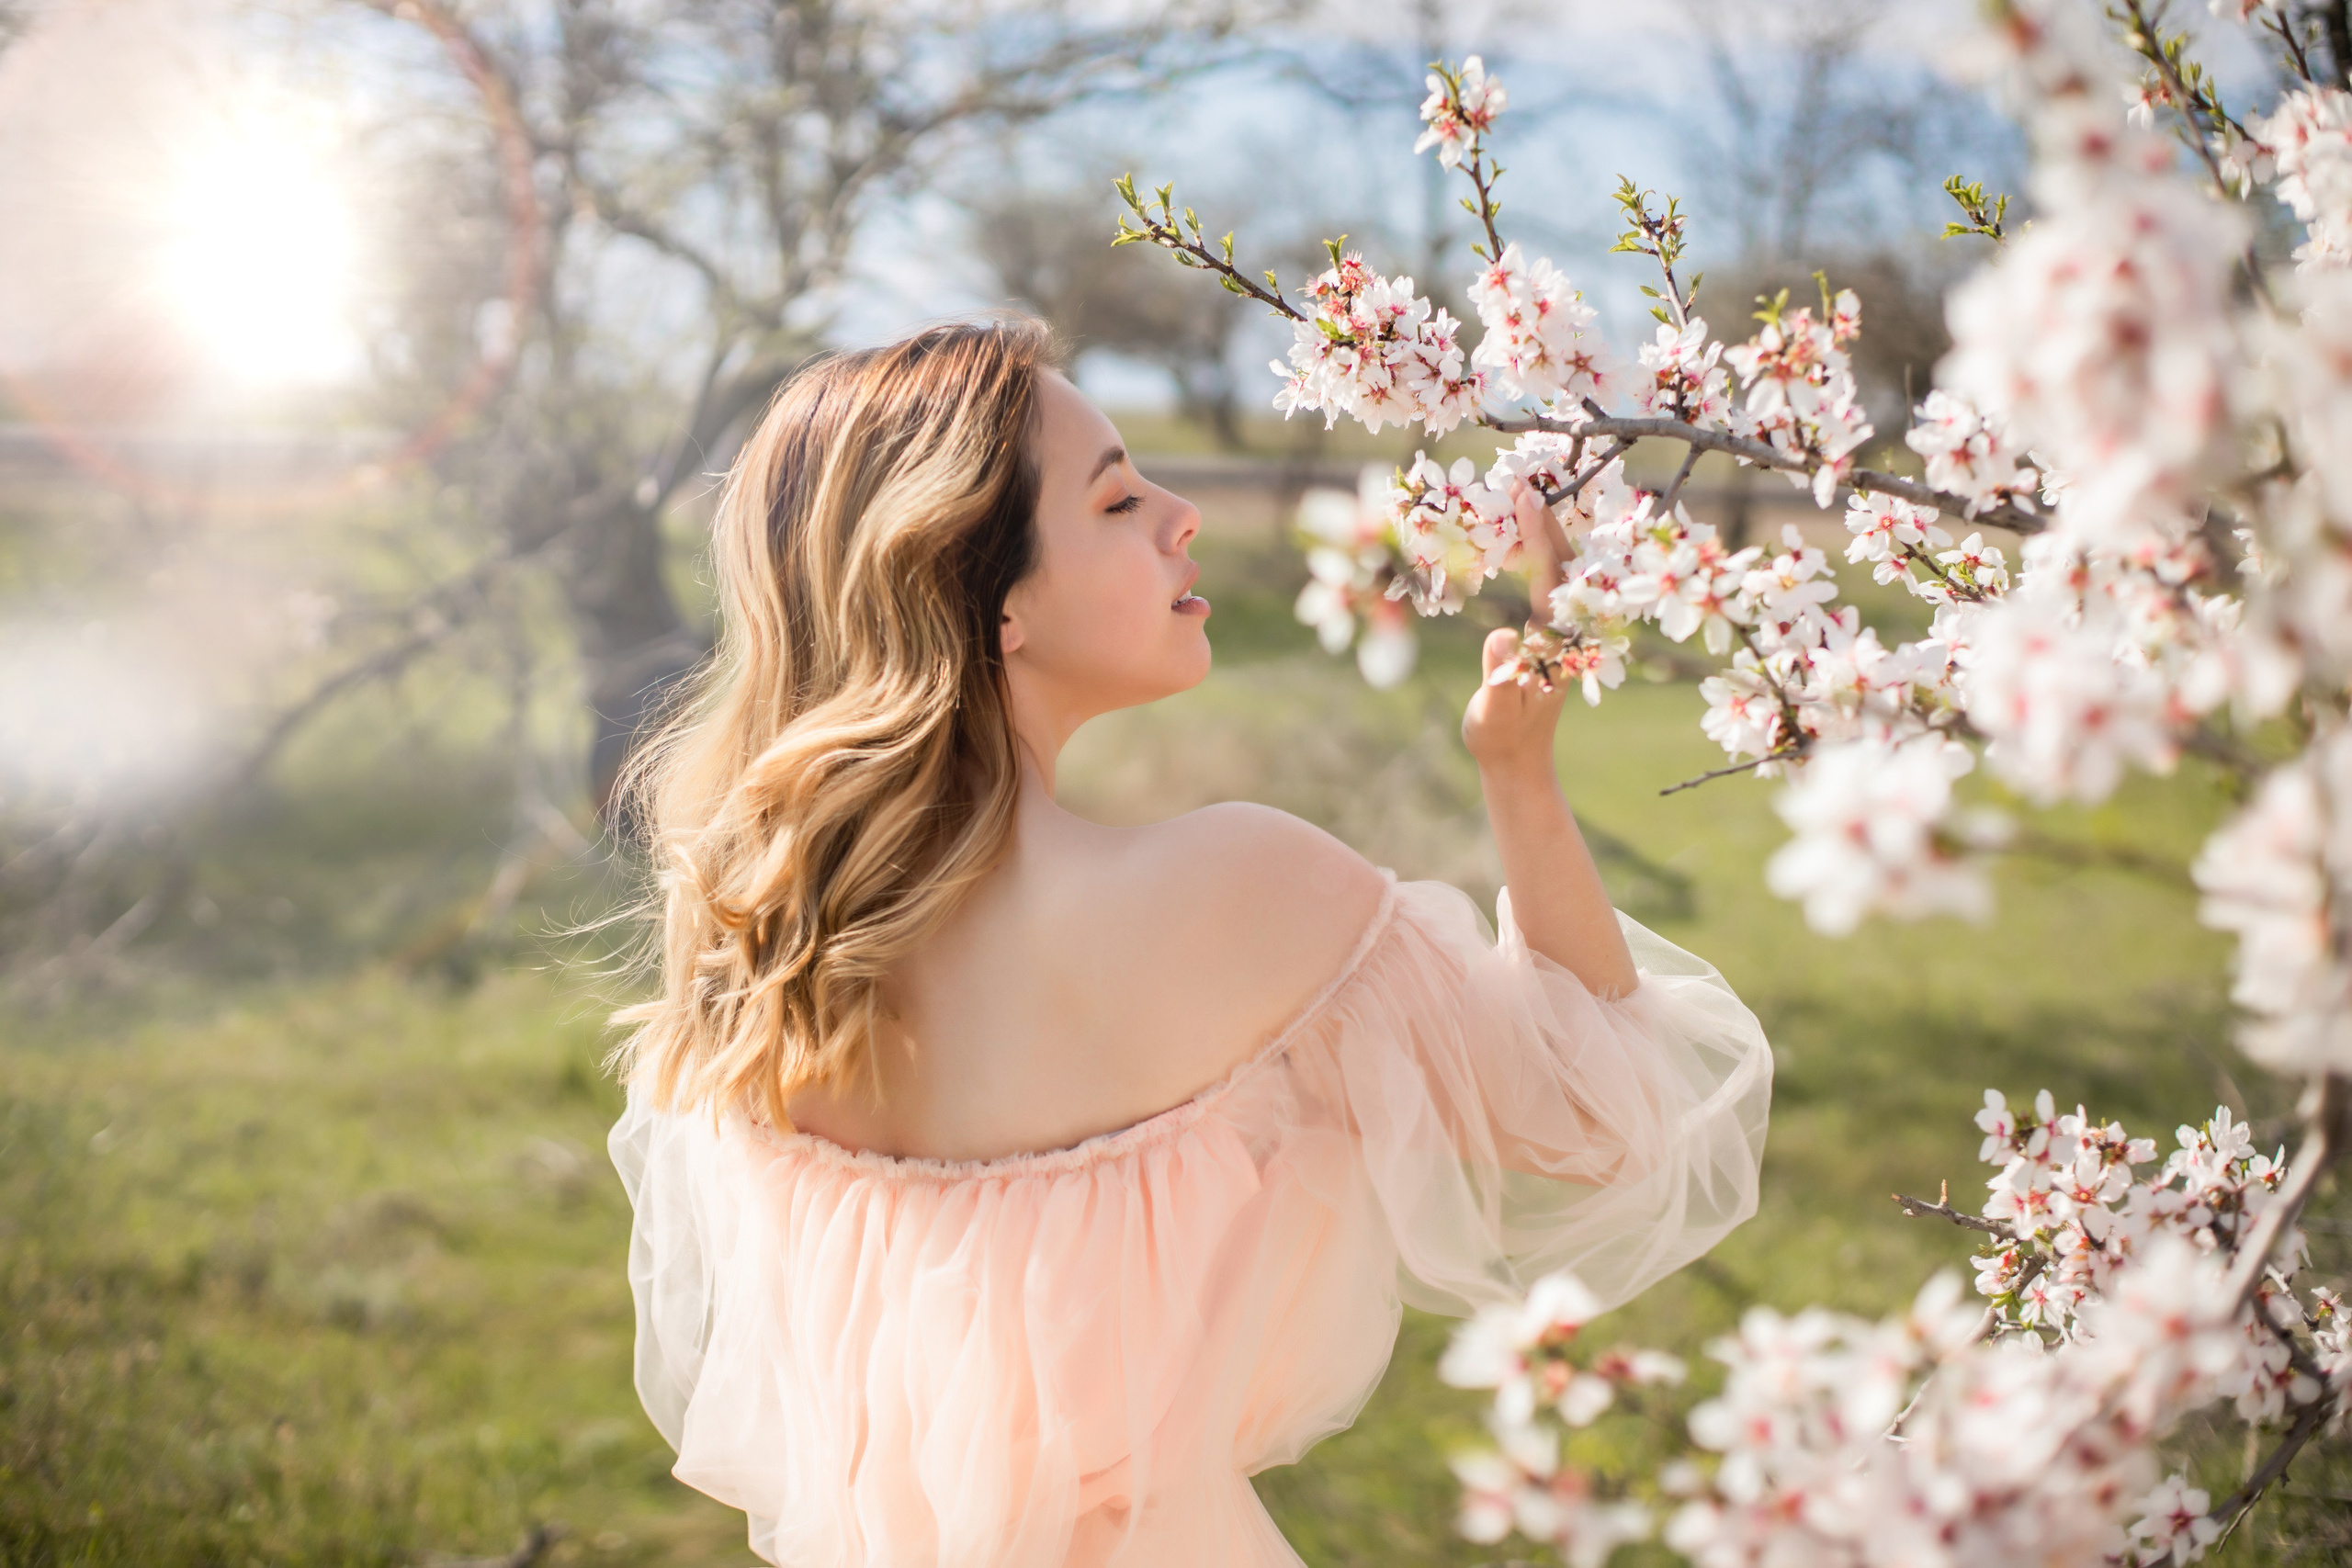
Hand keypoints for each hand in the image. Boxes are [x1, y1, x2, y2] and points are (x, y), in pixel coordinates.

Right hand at [1462, 479, 1572, 773]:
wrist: (1518, 759)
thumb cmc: (1500, 738)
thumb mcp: (1493, 712)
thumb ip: (1499, 677)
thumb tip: (1500, 637)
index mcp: (1556, 641)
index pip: (1550, 576)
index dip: (1537, 534)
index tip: (1524, 497)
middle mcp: (1567, 629)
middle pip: (1564, 562)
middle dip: (1544, 519)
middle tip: (1521, 481)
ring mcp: (1564, 630)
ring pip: (1561, 569)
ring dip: (1545, 531)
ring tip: (1523, 497)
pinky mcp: (1554, 633)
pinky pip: (1550, 582)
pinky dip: (1540, 552)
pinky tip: (1524, 535)